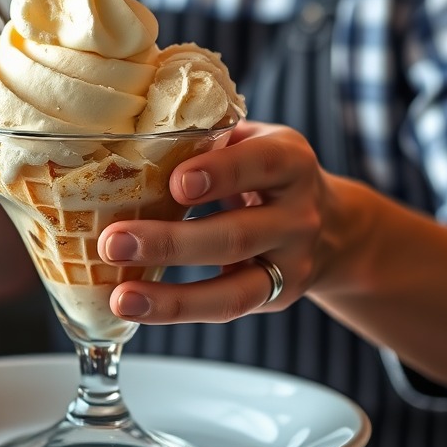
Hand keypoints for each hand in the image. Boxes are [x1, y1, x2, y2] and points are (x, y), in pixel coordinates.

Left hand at [98, 120, 338, 323]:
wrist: (333, 226)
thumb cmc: (264, 171)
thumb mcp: (251, 141)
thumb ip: (208, 138)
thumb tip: (132, 136)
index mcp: (290, 161)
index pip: (260, 164)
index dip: (220, 173)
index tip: (176, 183)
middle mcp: (298, 216)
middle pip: (235, 236)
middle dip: (170, 242)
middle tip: (113, 241)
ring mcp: (292, 264)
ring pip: (234, 290)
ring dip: (172, 298)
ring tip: (121, 296)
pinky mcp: (276, 298)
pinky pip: (226, 308)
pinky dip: (179, 310)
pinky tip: (138, 306)